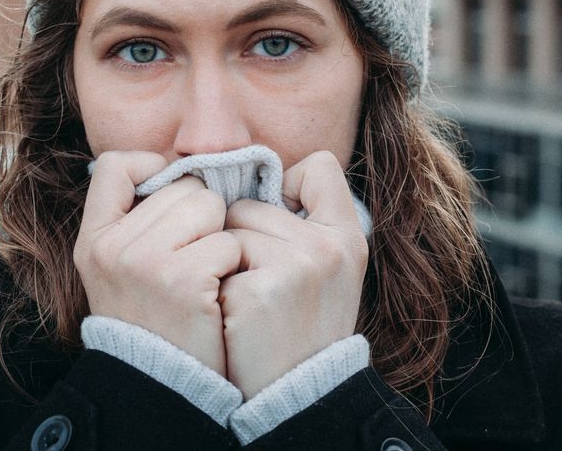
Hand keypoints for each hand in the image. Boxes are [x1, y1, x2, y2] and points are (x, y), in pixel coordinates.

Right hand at [73, 151, 241, 376]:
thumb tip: (183, 170)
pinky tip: (218, 294)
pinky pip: (229, 242)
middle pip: (183, 186)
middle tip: (194, 259)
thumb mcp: (121, 270)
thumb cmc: (155, 322)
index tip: (172, 200)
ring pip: (211, 207)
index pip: (116, 166)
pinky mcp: (183, 280)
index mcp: (94, 239)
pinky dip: (233, 266)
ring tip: (205, 276)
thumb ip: (139, 222)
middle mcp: (113, 246)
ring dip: (221, 238)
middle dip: (202, 216)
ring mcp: (145, 262)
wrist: (164, 387)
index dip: (152, 170)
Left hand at [218, 151, 368, 398]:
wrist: (297, 395)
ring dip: (224, 262)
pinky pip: (213, 260)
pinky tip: (235, 318)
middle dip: (242, 237)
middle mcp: (327, 245)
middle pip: (251, 202)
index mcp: (348, 235)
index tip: (281, 225)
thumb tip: (251, 176)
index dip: (288, 187)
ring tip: (247, 301)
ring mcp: (295, 266)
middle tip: (261, 284)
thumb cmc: (302, 325)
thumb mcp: (327, 269)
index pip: (318, 166)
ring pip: (227, 229)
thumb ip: (305, 221)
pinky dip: (215, 288)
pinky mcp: (258, 290)